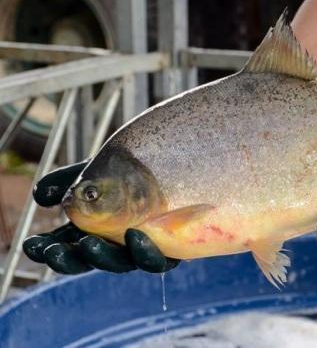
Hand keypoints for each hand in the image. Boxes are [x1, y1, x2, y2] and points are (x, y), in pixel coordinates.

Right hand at [25, 160, 178, 273]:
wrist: (178, 160)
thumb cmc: (135, 168)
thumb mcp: (98, 169)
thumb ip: (71, 180)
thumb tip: (41, 196)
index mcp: (96, 228)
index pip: (68, 246)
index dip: (49, 250)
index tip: (31, 246)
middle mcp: (119, 242)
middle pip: (91, 260)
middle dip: (70, 259)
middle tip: (53, 251)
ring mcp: (145, 246)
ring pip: (123, 262)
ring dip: (103, 257)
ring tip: (89, 243)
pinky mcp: (174, 247)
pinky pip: (159, 258)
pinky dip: (145, 250)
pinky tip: (134, 234)